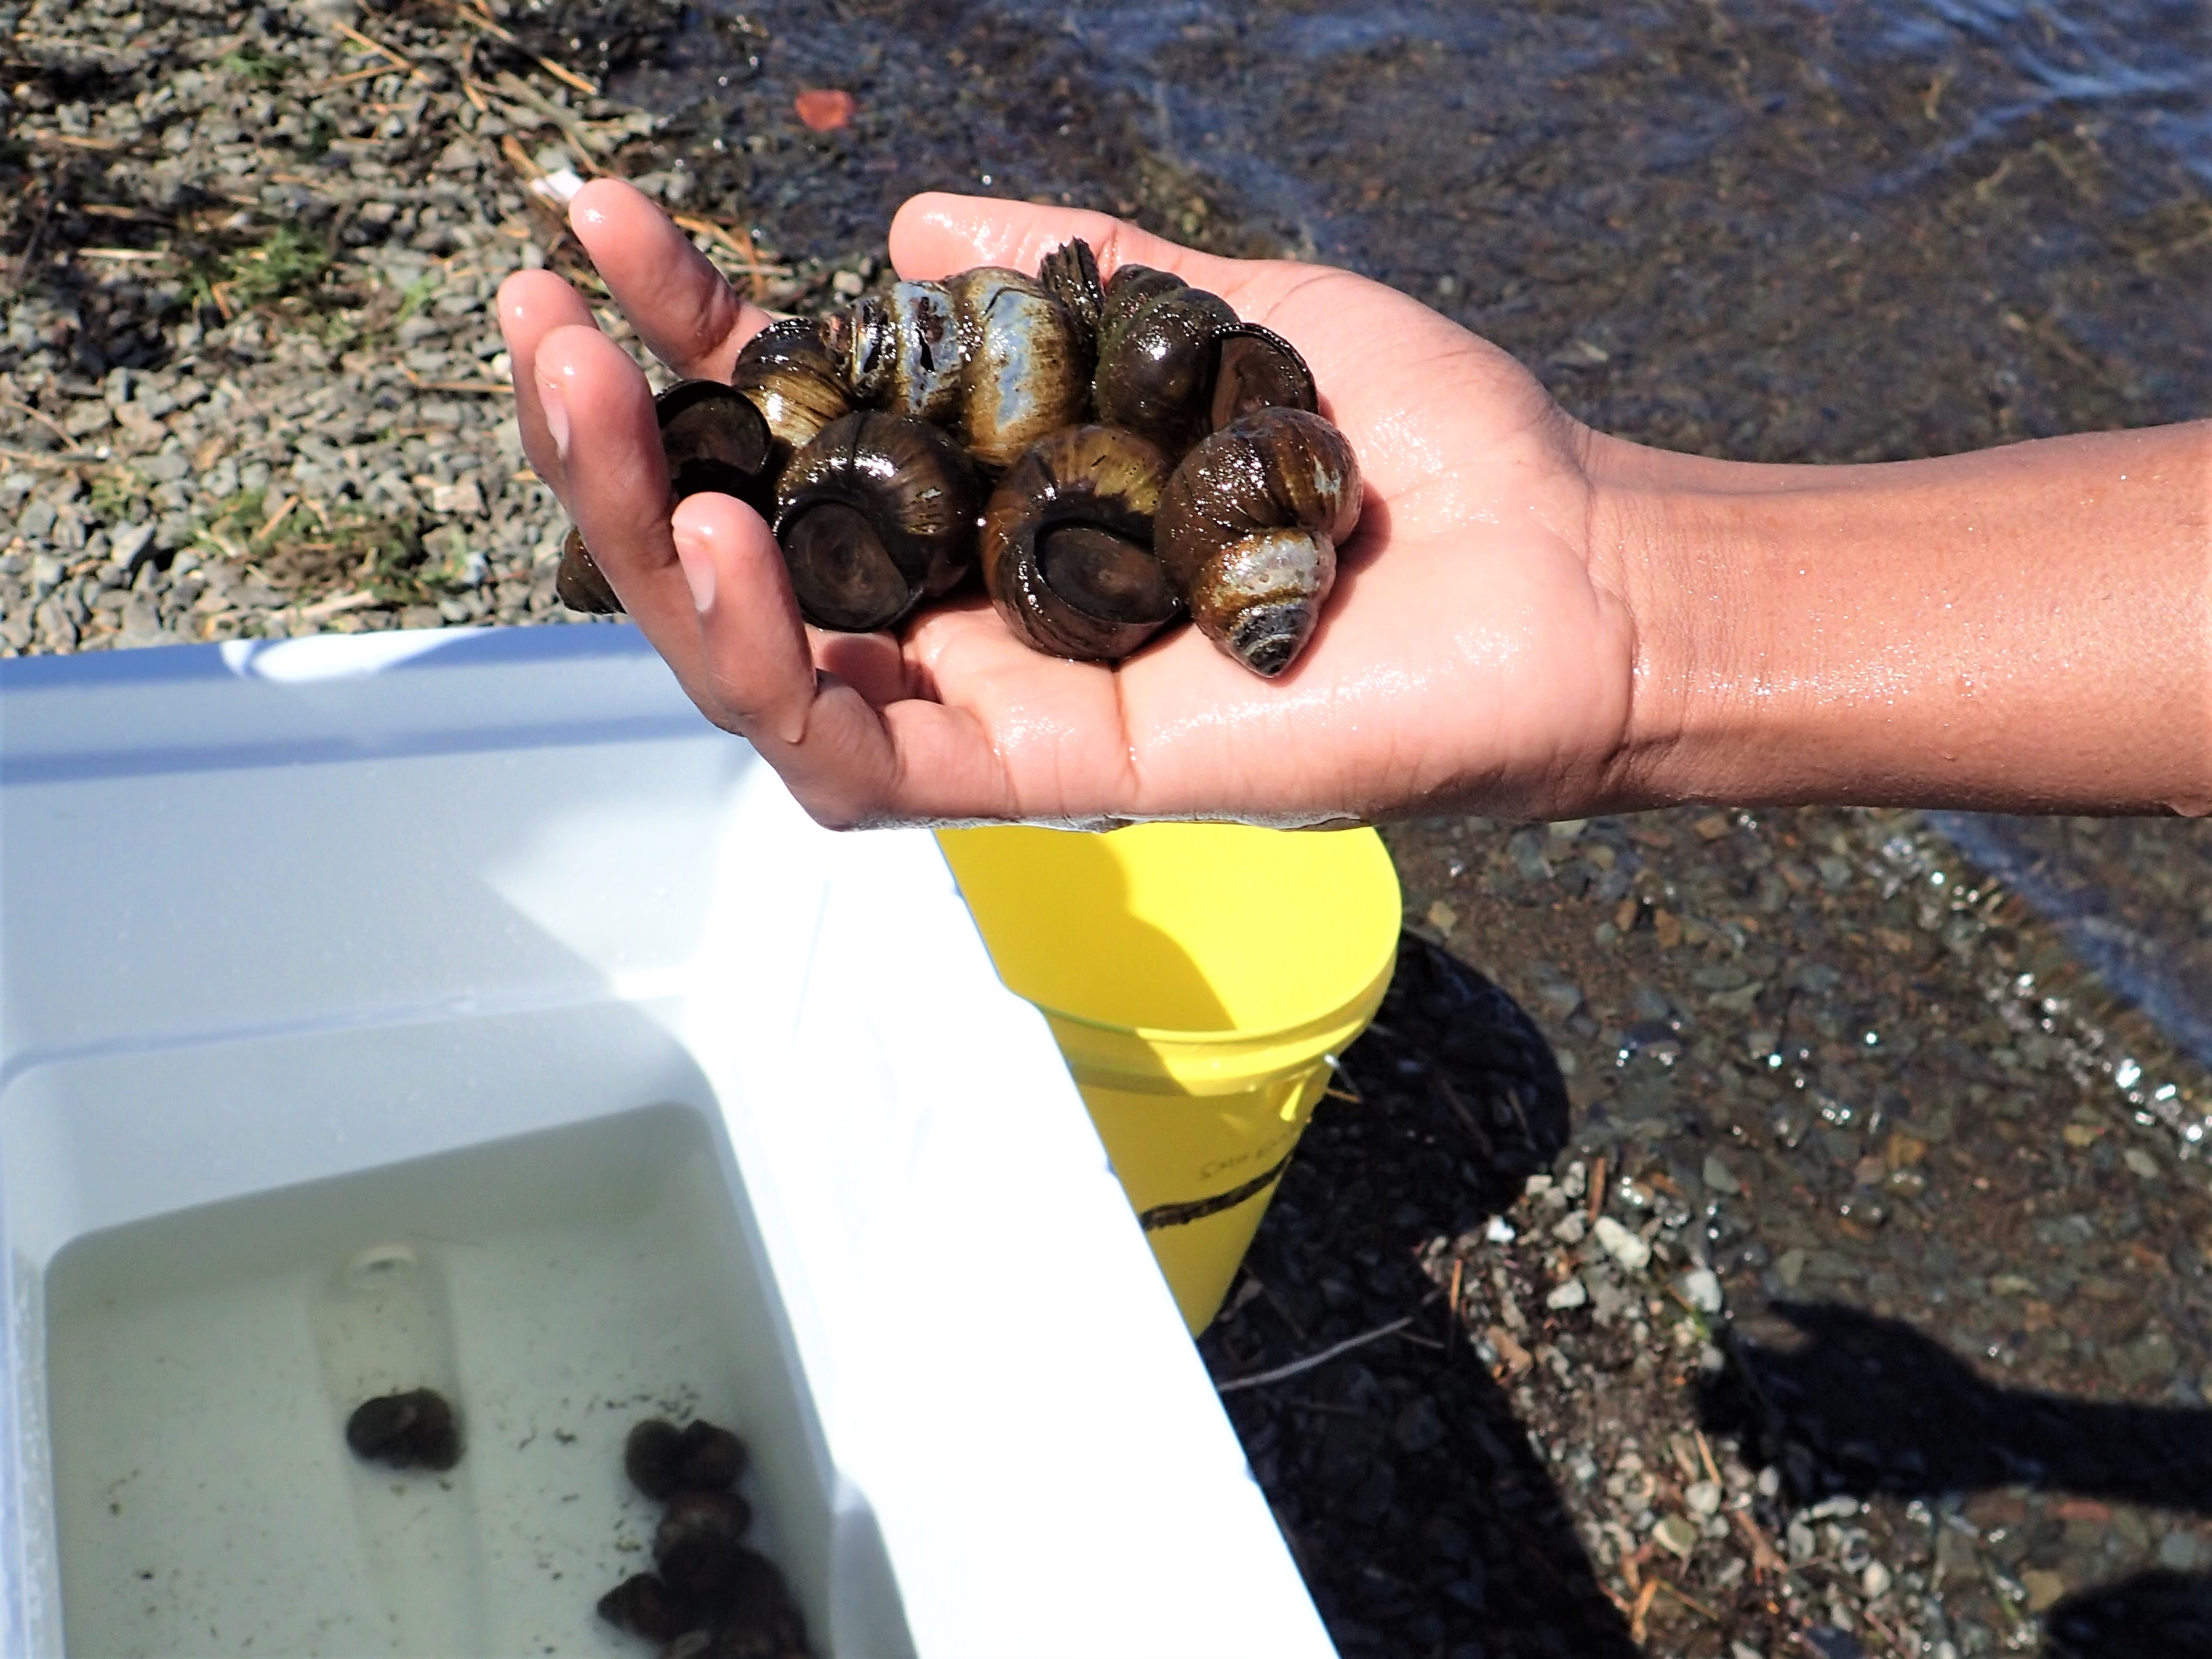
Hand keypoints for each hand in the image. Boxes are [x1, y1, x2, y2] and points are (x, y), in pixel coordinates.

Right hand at [498, 182, 1638, 827]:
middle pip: (736, 562)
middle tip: (540, 320)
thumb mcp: (1204, 309)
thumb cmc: (1407, 449)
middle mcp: (971, 620)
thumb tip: (900, 224)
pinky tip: (715, 542)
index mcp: (992, 513)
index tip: (612, 230)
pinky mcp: (1046, 788)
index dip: (689, 338)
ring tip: (586, 413)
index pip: (793, 437)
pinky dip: (761, 665)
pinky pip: (853, 759)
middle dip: (614, 442)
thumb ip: (1051, 272)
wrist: (1564, 569)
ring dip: (641, 547)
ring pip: (755, 669)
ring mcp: (999, 712)